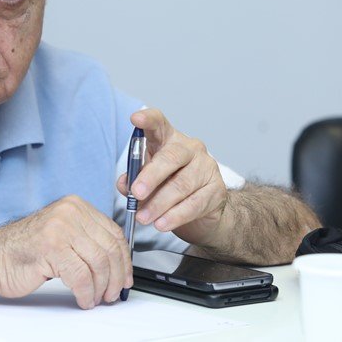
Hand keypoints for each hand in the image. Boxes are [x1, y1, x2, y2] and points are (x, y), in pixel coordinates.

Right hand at [0, 195, 132, 308]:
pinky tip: (82, 298)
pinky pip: (82, 276)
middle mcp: (69, 212)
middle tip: (113, 293)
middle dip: (116, 277)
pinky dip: (86, 293)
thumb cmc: (25, 251)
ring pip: (99, 263)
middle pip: (110, 248)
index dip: (124, 260)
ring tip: (95, 298)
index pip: (113, 232)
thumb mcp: (62, 236)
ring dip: (101, 288)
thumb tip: (117, 262)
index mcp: (75, 206)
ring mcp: (60, 228)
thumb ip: (86, 240)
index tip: (125, 277)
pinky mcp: (52, 247)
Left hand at [116, 109, 227, 246]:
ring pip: (181, 185)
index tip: (136, 119)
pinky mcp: (217, 190)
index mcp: (169, 140)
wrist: (203, 213)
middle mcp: (190, 148)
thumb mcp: (148, 182)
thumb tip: (124, 184)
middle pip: (170, 157)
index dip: (148, 120)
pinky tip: (162, 224)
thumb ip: (134, 180)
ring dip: (159, 204)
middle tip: (136, 193)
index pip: (159, 124)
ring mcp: (206, 167)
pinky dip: (175, 216)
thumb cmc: (170, 188)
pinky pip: (194, 204)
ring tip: (144, 217)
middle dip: (151, 176)